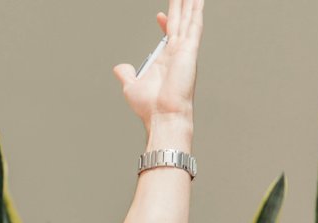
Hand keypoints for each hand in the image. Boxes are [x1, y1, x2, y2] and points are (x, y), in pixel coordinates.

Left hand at [113, 0, 203, 132]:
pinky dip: (196, 11)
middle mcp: (177, 53)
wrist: (163, 115)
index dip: (165, 22)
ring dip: (190, 4)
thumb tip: (120, 68)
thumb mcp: (131, 87)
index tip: (159, 14)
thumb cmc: (151, 107)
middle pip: (179, 22)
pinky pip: (194, 25)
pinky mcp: (189, 50)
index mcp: (165, 61)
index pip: (168, 35)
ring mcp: (184, 50)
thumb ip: (127, 75)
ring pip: (188, 19)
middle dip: (181, 6)